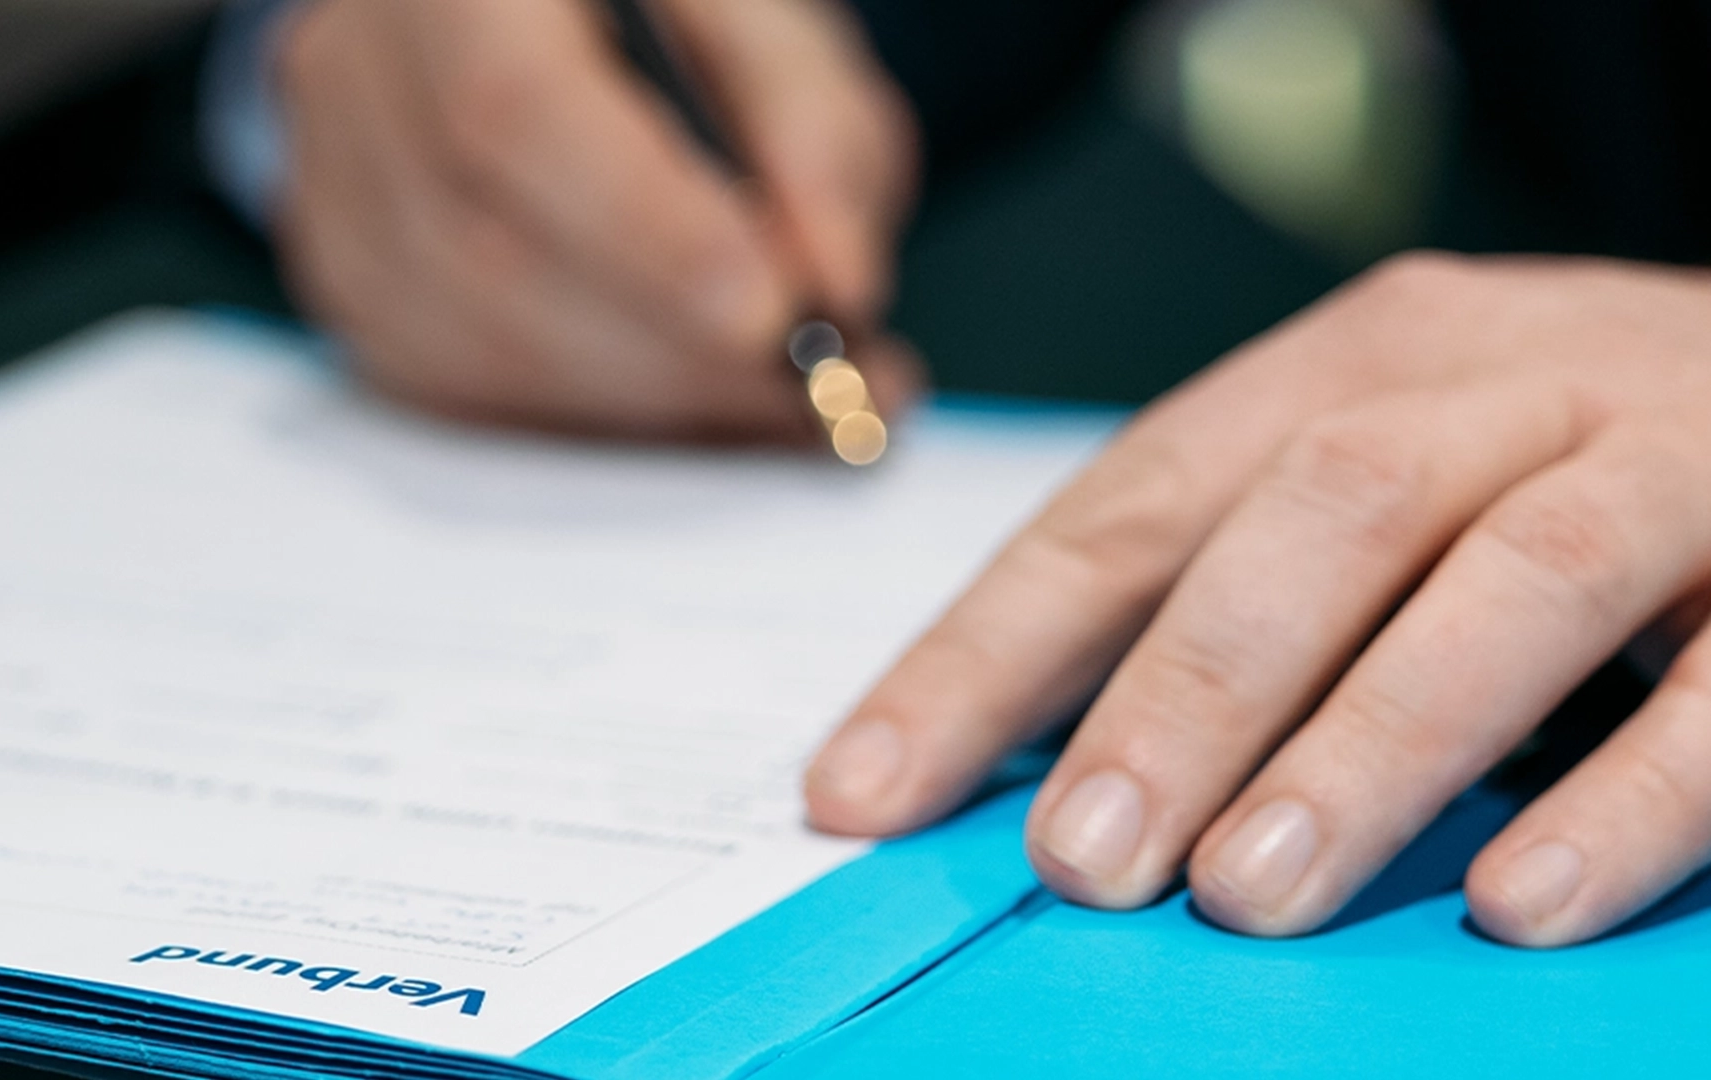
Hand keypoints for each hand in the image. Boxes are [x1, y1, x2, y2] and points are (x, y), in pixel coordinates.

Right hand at [272, 0, 921, 440]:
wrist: (533, 25)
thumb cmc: (659, 19)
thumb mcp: (769, 29)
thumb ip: (817, 136)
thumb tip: (839, 289)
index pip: (516, 109)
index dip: (643, 230)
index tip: (769, 316)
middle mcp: (359, 69)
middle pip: (489, 249)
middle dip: (673, 349)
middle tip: (817, 390)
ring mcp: (332, 185)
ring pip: (472, 343)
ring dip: (645, 401)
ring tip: (776, 402)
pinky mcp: (348, 282)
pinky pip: (461, 392)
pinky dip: (593, 420)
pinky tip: (685, 402)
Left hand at [805, 252, 1710, 946]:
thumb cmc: (1555, 464)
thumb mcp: (1378, 488)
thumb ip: (1230, 596)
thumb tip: (1032, 780)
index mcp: (1352, 363)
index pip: (1131, 502)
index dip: (987, 648)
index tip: (867, 788)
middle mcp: (1499, 380)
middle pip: (1310, 514)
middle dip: (1178, 696)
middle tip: (1081, 861)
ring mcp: (1666, 453)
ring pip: (1509, 575)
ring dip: (1365, 746)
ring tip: (1247, 896)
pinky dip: (1619, 796)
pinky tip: (1517, 901)